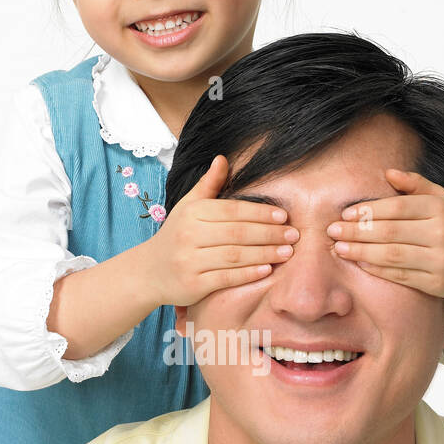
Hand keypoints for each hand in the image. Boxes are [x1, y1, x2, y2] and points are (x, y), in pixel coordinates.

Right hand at [145, 155, 298, 306]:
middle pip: (237, 233)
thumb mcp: (188, 206)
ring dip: (264, 254)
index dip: (259, 213)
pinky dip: (247, 274)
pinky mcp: (192, 284)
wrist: (149, 271)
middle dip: (269, 233)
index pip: (232, 210)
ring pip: (234, 256)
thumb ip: (208, 184)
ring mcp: (190, 261)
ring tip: (287, 252)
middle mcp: (189, 235)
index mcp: (192, 212)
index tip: (283, 216)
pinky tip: (266, 270)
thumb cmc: (176, 235)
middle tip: (293, 235)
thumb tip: (223, 158)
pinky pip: (225, 278)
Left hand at [324, 168, 443, 297]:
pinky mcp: (437, 284)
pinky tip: (360, 262)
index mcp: (440, 208)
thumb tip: (388, 173)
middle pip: (390, 232)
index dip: (368, 211)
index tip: (345, 214)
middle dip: (357, 232)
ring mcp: (441, 260)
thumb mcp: (441, 199)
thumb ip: (415, 185)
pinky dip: (377, 270)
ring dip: (361, 252)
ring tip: (339, 248)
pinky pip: (401, 276)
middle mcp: (442, 234)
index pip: (397, 208)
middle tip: (332, 231)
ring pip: (392, 256)